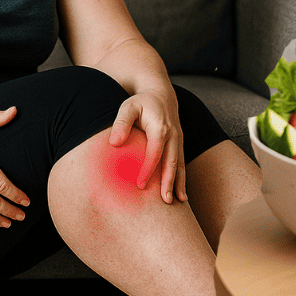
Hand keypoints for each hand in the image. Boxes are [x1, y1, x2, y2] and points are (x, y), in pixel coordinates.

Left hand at [108, 90, 185, 204]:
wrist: (161, 94)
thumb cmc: (141, 102)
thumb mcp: (128, 107)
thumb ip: (121, 123)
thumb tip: (114, 142)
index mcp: (160, 128)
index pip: (155, 152)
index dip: (148, 169)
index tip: (140, 185)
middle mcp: (173, 135)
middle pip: (172, 162)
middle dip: (169, 182)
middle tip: (166, 201)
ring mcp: (178, 140)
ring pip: (180, 165)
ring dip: (179, 183)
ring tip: (179, 202)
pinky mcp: (179, 144)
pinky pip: (181, 163)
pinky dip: (181, 178)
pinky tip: (182, 194)